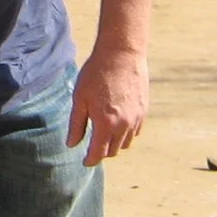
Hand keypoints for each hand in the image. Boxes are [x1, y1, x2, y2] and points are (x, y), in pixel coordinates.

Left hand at [66, 46, 148, 165]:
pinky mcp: (144, 111)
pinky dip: (126, 133)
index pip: (98, 153)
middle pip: (113, 151)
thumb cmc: (96, 74)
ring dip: (114, 143)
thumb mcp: (80, 98)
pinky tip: (118, 123)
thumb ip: (76, 124)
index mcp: (105, 124)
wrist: (122, 54)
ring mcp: (136, 118)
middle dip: (101, 152)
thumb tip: (72, 144)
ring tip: (105, 134)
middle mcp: (123, 125)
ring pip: (126, 143)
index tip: (85, 162)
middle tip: (92, 145)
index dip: (90, 160)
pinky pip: (136, 131)